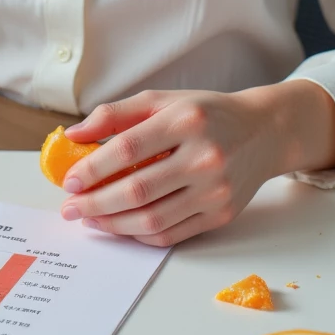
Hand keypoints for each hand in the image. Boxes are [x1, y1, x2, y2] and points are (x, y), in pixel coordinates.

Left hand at [58, 80, 334, 246]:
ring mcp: (216, 190)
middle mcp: (204, 157)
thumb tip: (74, 135)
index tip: (70, 180)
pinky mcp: (221, 215)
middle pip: (138, 189)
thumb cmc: (206, 114)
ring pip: (153, 219)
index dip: (94, 167)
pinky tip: (120, 226)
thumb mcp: (162, 100)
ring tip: (90, 219)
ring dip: (113, 224)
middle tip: (70, 208)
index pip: (130, 148)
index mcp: (187, 120)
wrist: (264, 132)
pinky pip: (172, 234)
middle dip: (95, 203)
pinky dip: (140, 234)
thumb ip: (116, 114)